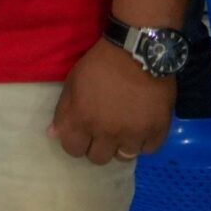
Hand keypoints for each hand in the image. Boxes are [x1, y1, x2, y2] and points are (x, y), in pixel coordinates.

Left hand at [49, 38, 175, 164]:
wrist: (137, 52)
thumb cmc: (100, 64)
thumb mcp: (73, 81)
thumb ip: (63, 110)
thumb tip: (53, 134)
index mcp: (82, 119)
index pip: (72, 149)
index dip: (75, 143)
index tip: (81, 134)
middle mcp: (106, 132)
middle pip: (98, 158)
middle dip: (97, 147)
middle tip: (103, 133)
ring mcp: (133, 134)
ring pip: (124, 157)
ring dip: (121, 146)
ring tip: (123, 131)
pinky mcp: (157, 131)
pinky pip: (148, 149)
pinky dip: (143, 141)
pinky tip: (140, 128)